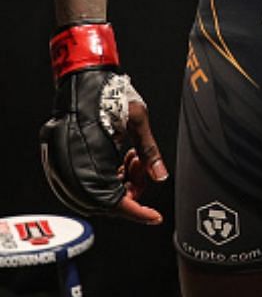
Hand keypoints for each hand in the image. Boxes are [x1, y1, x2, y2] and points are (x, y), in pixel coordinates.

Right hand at [40, 25, 167, 224]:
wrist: (86, 79)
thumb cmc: (111, 95)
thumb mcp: (138, 123)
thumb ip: (150, 153)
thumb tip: (161, 176)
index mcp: (92, 164)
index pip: (116, 204)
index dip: (137, 212)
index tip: (154, 217)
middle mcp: (75, 171)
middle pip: (108, 200)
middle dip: (133, 188)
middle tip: (144, 166)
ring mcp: (67, 167)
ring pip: (100, 191)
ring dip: (122, 180)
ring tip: (134, 155)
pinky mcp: (66, 161)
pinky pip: (90, 180)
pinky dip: (110, 174)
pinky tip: (123, 155)